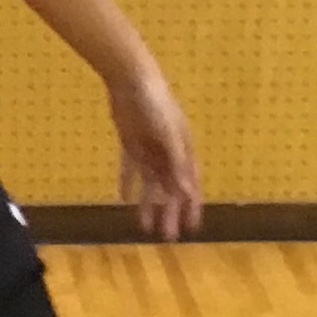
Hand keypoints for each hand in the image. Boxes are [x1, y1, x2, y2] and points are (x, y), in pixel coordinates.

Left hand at [109, 66, 202, 240]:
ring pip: (151, 183)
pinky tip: (124, 199)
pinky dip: (128, 183)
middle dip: (170, 213)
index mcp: (183, 150)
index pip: (190, 184)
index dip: (192, 206)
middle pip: (170, 189)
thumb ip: (177, 163)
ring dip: (149, 204)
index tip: (192, 227)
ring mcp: (149, 148)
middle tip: (167, 237)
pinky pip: (131, 168)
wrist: (131, 79)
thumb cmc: (157, 104)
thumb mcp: (169, 135)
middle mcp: (168, 153)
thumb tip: (186, 191)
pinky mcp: (131, 143)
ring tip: (145, 227)